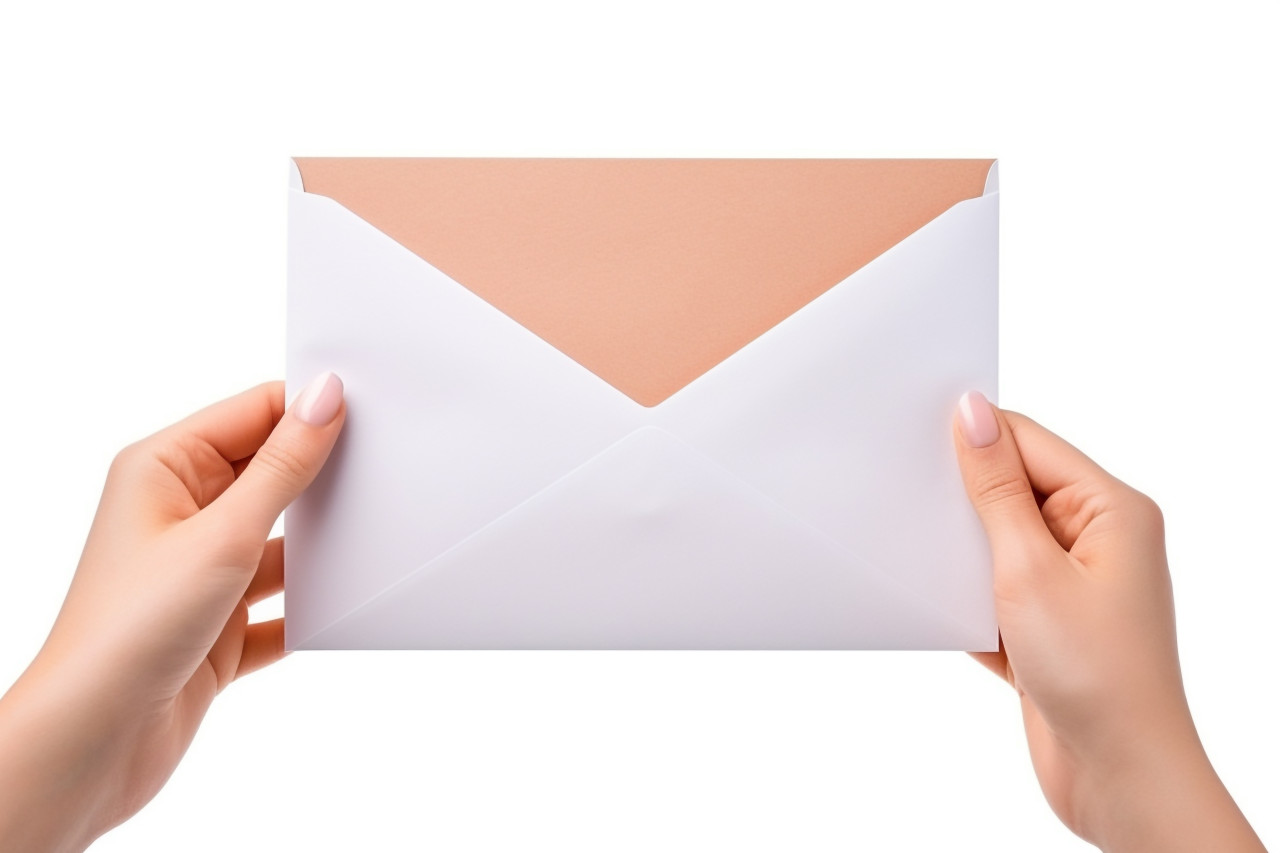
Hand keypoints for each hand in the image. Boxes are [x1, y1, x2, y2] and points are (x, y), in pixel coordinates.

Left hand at [0, 375, 344, 852]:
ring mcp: (201, 572)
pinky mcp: (220, 627)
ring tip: (368, 542)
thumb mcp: (223, 535)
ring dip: (320, 547)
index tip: (372, 418)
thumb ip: (282, 465)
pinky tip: (341, 608)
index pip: (253, 413)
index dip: (309, 411)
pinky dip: (310, 606)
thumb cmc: (130, 631)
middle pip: (271, 473)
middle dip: (322, 479)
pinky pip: (282, 603)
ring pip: (281, 541)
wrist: (92, 745)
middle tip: (382, 476)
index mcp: (164, 469)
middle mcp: (180, 514)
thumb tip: (324, 395)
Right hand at [953, 392, 1263, 851]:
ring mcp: (1071, 584)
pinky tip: (935, 605)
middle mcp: (1097, 540)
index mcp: (1111, 510)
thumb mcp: (1029, 569)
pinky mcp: (1046, 625)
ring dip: (959, 551)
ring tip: (919, 556)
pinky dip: (963, 595)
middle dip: (960, 496)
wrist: (1119, 777)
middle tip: (906, 492)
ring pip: (996, 542)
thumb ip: (995, 489)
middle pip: (1012, 489)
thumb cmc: (1097, 676)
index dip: (974, 435)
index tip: (913, 430)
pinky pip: (992, 588)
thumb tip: (973, 414)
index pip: (1030, 442)